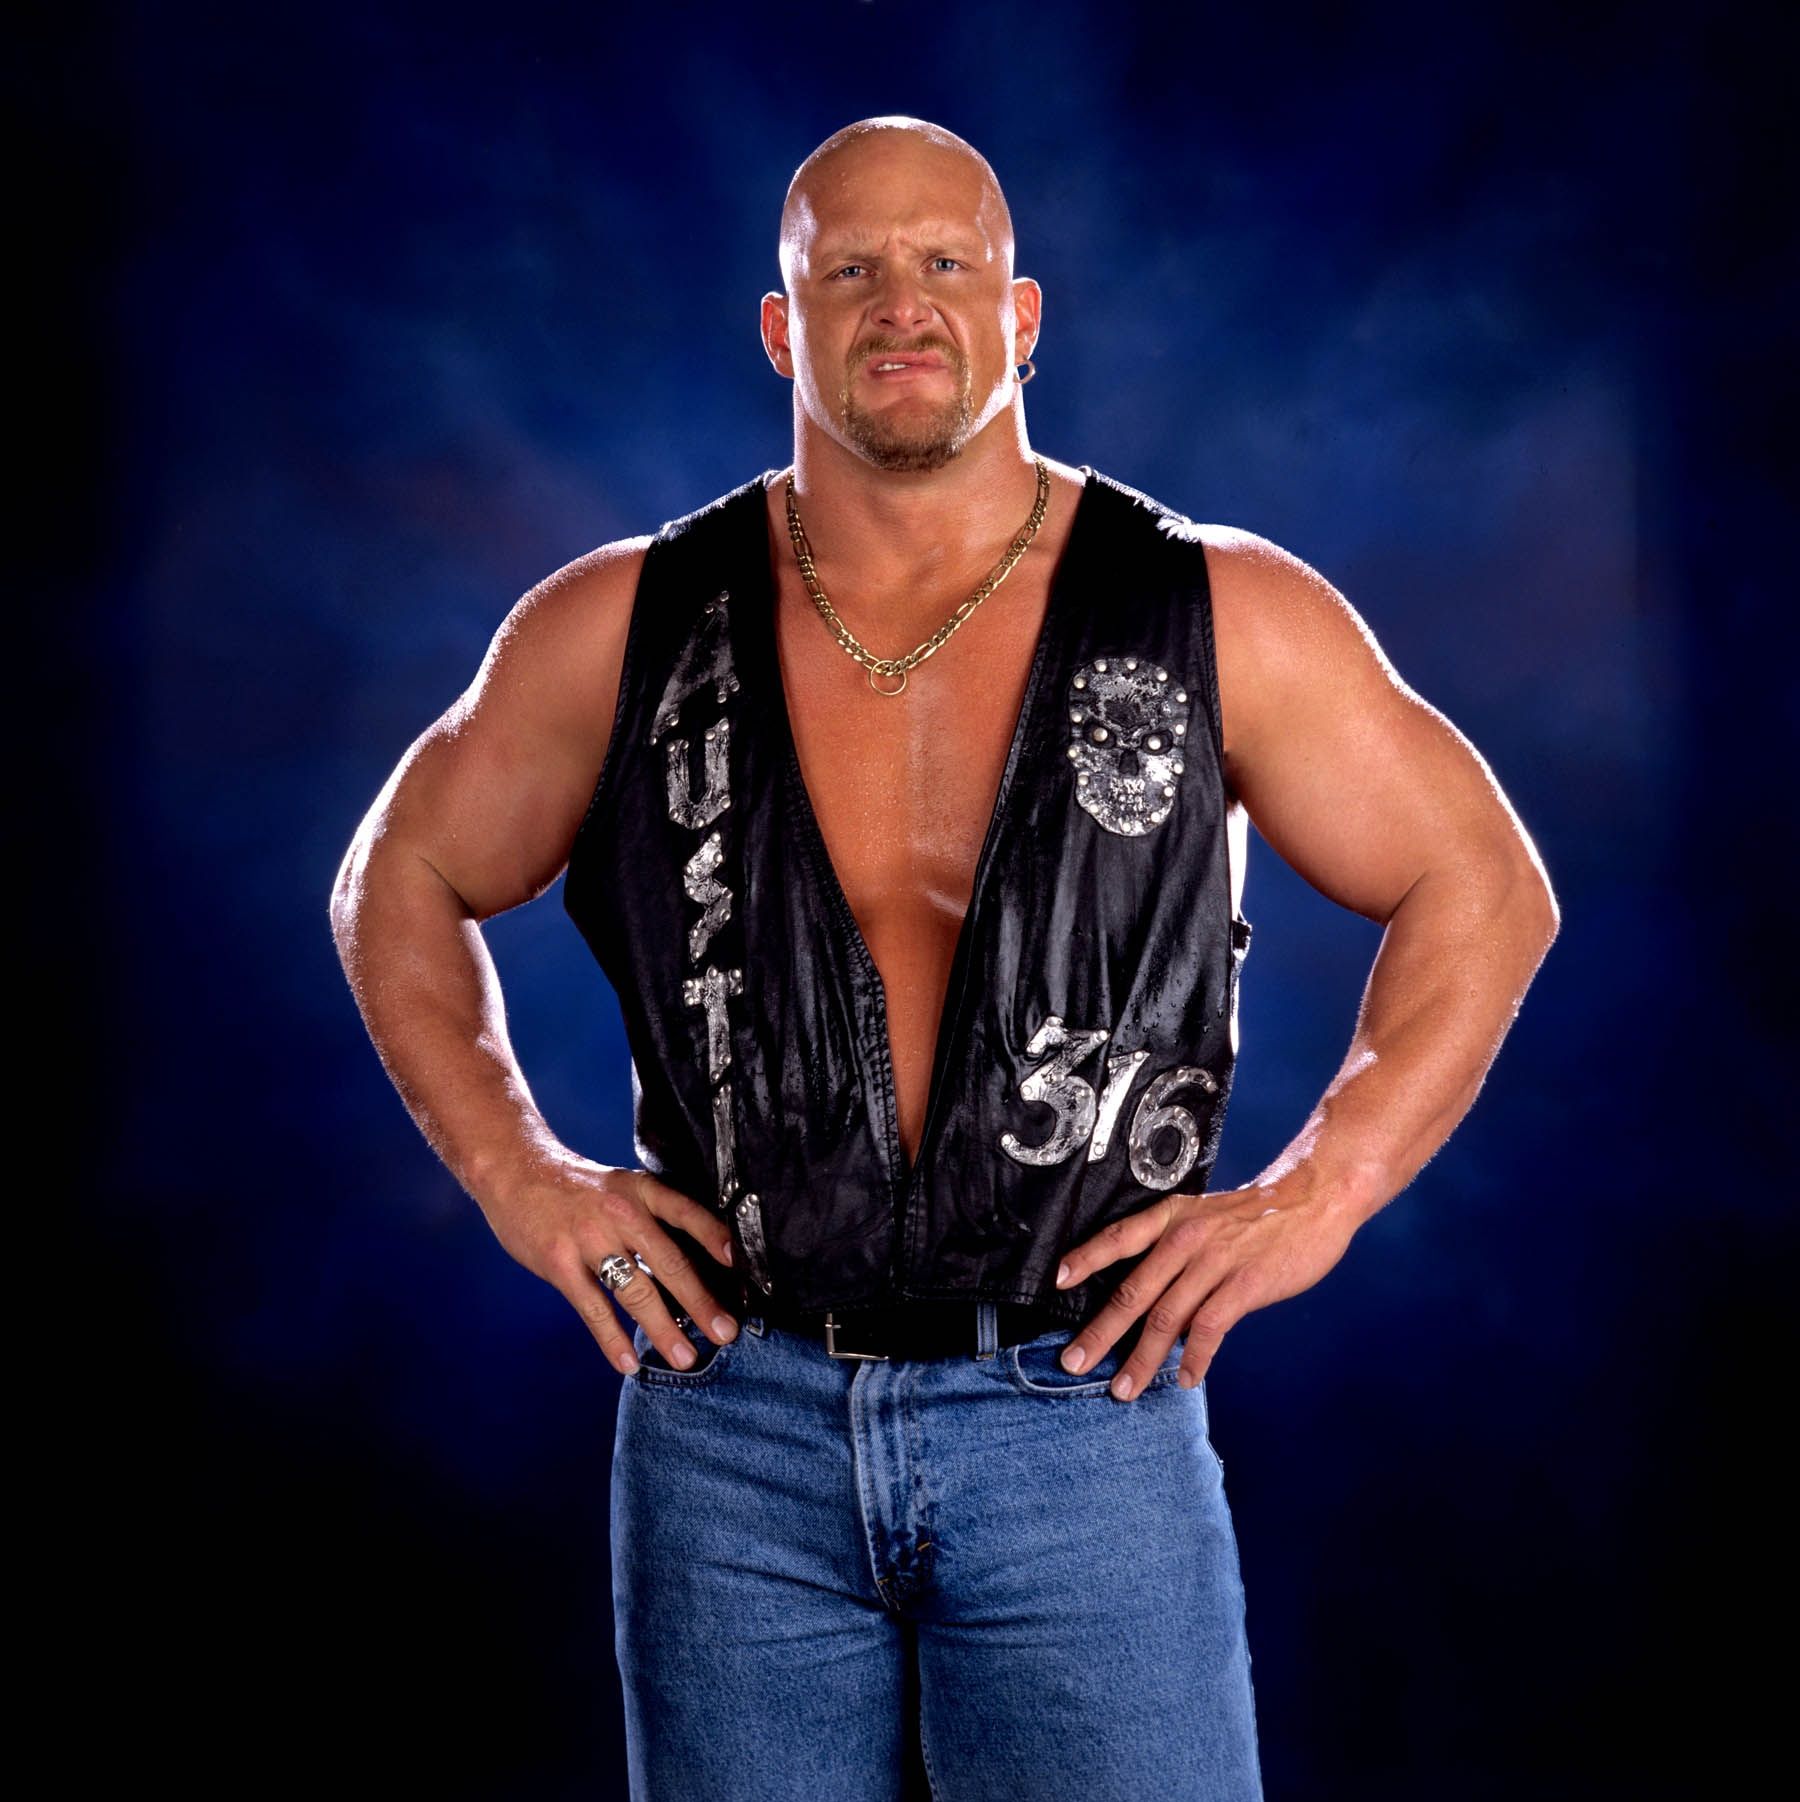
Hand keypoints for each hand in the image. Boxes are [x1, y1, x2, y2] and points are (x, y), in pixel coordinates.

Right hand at [477, 1151, 738, 1377]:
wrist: (515, 1170)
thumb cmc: (575, 1187)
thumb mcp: (621, 1187)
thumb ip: (650, 1218)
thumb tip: (690, 1262)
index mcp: (641, 1191)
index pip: (689, 1215)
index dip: (717, 1241)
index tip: (744, 1270)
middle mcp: (621, 1214)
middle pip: (670, 1264)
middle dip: (702, 1303)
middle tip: (726, 1332)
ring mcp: (590, 1240)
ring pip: (636, 1293)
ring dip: (664, 1330)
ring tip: (685, 1357)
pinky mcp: (560, 1264)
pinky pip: (594, 1309)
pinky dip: (613, 1340)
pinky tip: (629, 1362)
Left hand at [1052, 1183, 1358, 1399]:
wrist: (1313, 1198)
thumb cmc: (1258, 1213)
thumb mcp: (1206, 1215)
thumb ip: (1177, 1248)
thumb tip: (1150, 1295)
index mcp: (1172, 1217)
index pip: (1119, 1238)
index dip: (1086, 1259)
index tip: (1057, 1282)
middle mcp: (1186, 1238)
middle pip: (1132, 1292)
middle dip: (1100, 1332)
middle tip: (1073, 1361)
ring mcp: (1214, 1263)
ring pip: (1165, 1319)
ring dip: (1141, 1359)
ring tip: (1123, 1388)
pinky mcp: (1244, 1285)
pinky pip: (1209, 1329)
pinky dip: (1194, 1358)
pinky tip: (1187, 1378)